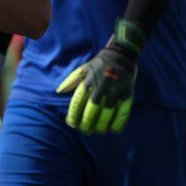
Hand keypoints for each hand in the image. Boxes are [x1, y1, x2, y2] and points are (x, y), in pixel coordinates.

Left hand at [56, 19, 144, 133]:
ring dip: (101, 126)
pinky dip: (118, 123)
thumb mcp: (83, 69)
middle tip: (85, 130)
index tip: (72, 123)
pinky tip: (114, 130)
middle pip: (91, 110)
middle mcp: (100, 86)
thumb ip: (71, 80)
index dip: (74, 115)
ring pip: (106, 113)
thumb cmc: (98, 64)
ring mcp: (114, 90)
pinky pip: (123, 112)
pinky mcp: (127, 93)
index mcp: (88, 81)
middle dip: (87, 123)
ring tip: (98, 131)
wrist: (121, 55)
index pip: (77, 102)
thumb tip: (58, 91)